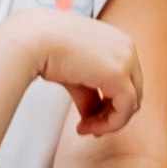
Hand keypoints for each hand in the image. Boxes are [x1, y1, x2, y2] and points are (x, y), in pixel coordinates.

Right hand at [29, 9, 143, 141]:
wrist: (34, 39)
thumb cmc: (46, 46)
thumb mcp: (75, 72)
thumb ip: (89, 93)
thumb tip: (92, 117)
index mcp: (118, 41)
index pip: (126, 79)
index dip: (111, 103)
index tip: (90, 118)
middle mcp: (127, 47)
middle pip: (132, 92)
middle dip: (111, 114)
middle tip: (89, 127)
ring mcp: (126, 60)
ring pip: (131, 104)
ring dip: (108, 122)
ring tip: (85, 128)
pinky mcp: (119, 75)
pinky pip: (125, 109)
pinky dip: (109, 124)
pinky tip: (87, 127)